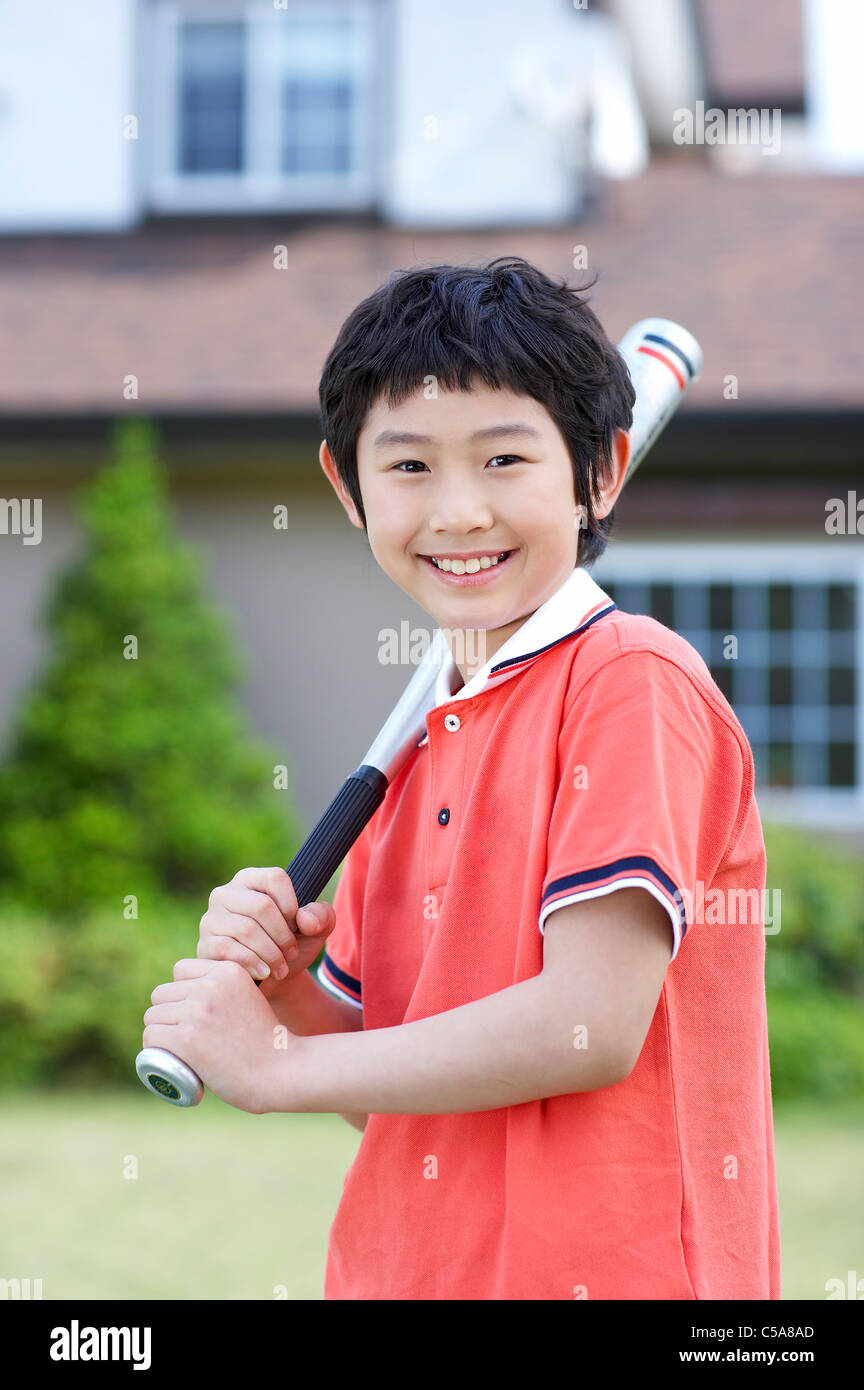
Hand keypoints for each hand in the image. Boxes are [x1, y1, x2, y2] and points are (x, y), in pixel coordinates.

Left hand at [142, 958, 297, 1112]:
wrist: (282, 1071)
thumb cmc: (266, 1042)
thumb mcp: (249, 998)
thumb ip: (226, 991)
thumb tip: (197, 997)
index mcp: (228, 970)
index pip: (181, 969)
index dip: (182, 991)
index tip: (191, 1014)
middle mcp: (210, 985)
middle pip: (163, 993)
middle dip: (168, 1013)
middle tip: (182, 1037)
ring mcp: (197, 1011)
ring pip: (153, 1015)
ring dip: (159, 1032)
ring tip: (175, 1049)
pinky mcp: (186, 1038)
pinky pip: (152, 1036)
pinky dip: (153, 1049)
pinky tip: (165, 1057)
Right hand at [198, 867, 336, 999]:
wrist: (271, 980)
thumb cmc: (291, 945)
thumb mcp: (316, 930)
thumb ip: (322, 916)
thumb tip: (305, 919)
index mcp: (252, 880)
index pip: (274, 877)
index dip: (292, 904)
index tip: (298, 925)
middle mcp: (227, 893)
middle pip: (261, 905)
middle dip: (283, 935)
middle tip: (292, 953)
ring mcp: (212, 918)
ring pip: (245, 929)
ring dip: (270, 953)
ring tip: (282, 968)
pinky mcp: (205, 944)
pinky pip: (228, 949)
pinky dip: (252, 963)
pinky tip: (265, 973)